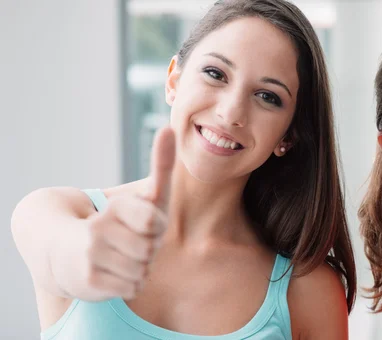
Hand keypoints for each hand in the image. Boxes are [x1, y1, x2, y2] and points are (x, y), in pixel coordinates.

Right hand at [65, 127, 175, 300]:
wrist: (64, 248)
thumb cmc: (117, 220)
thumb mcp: (142, 194)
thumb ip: (161, 165)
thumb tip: (170, 128)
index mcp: (116, 207)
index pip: (154, 221)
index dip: (155, 225)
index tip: (142, 220)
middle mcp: (100, 230)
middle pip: (152, 249)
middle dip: (149, 247)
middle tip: (130, 240)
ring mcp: (92, 257)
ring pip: (144, 270)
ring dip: (140, 266)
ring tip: (121, 255)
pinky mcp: (90, 282)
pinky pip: (134, 287)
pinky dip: (130, 282)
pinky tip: (114, 271)